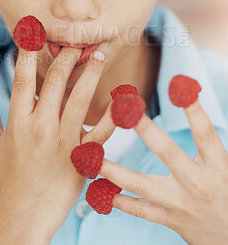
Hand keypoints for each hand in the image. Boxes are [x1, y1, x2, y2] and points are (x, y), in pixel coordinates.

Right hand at [0, 45, 114, 239]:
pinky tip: (124, 97)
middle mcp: (40, 127)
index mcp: (18, 122)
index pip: (23, 80)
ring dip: (90, 73)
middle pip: (54, 82)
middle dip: (65, 57)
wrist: (26, 213)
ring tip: (98, 54)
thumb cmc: (9, 179)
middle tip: (74, 42)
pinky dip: (114, 114)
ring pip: (79, 99)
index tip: (35, 35)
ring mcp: (62, 141)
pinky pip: (101, 131)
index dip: (28, 54)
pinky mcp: (82, 156)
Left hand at [98, 97, 227, 244]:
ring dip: (113, 170)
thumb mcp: (226, 166)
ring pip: (141, 184)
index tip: (178, 84)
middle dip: (145, 129)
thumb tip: (194, 105)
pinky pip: (141, 209)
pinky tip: (99, 191)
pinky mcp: (171, 220)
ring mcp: (181, 204)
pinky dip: (119, 200)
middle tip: (123, 109)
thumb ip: (208, 143)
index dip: (193, 110)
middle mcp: (197, 183)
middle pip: (167, 151)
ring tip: (91, 158)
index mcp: (217, 166)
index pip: (205, 133)